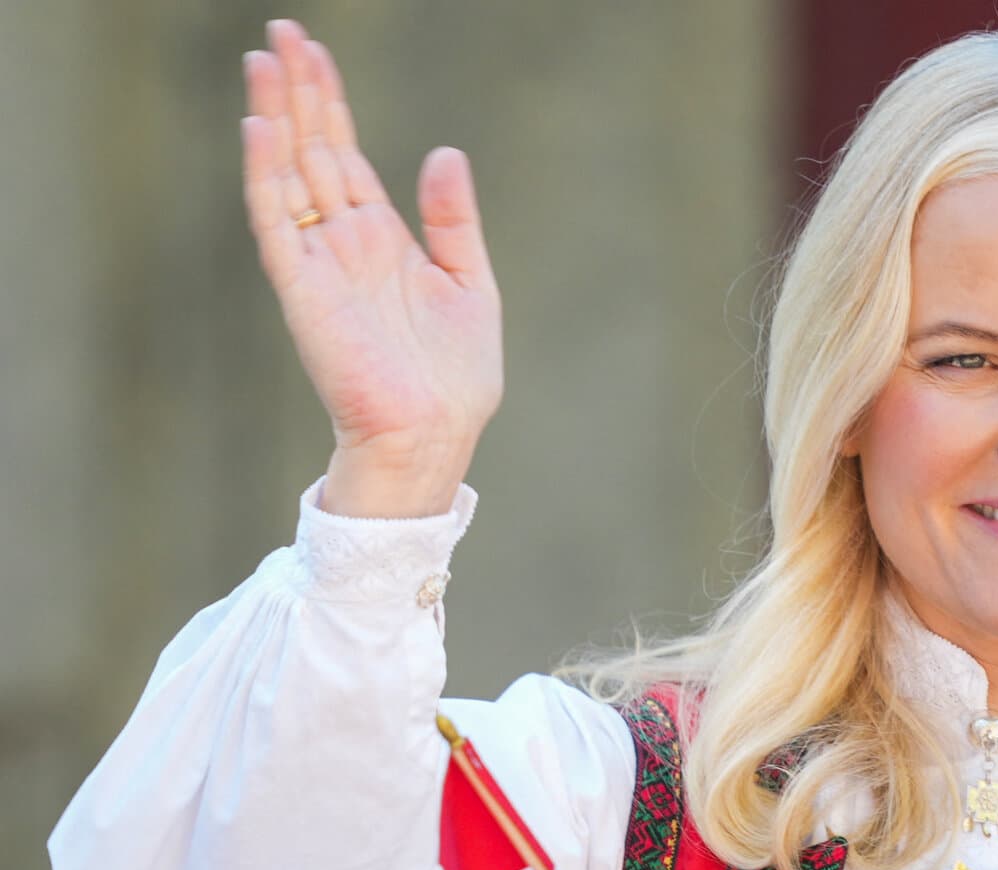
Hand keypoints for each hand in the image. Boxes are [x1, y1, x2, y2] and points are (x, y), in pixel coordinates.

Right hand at [241, 19, 502, 513]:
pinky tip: (262, 129)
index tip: (314, 50)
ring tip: (265, 60)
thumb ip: (453, 220)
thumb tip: (445, 152)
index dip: (329, 102)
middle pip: (311, 150)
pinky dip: (266, 176)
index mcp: (382, 239)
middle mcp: (344, 244)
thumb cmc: (455, 379)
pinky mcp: (304, 291)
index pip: (345, 154)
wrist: (434, 436)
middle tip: (282, 31)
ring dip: (275, 118)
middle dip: (298, 92)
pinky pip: (276, 224)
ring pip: (287, 174)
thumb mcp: (471, 286)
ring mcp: (320, 264)